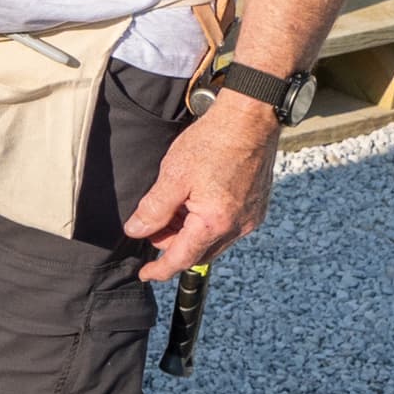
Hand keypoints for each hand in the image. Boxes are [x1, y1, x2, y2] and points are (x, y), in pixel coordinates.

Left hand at [123, 98, 279, 280]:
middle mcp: (238, 226)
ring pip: (213, 239)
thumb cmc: (213, 142)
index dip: (160, 270)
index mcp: (215, 222)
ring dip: (190, 231)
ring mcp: (251, 217)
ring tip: (176, 203)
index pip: (182, 259)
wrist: (250, 119)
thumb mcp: (173, 175)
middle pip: (198, 251)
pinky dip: (208, 222)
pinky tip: (196, 198)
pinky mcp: (257, 206)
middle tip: (155, 221)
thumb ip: (153, 209)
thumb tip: (136, 230)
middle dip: (173, 243)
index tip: (146, 275)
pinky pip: (228, 227)